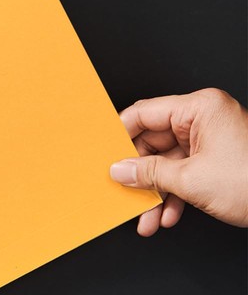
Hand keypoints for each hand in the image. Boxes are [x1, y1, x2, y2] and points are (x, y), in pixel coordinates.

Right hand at [110, 88, 247, 235]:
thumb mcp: (193, 180)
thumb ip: (150, 173)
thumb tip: (120, 170)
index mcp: (199, 107)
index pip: (145, 113)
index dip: (121, 134)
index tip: (104, 151)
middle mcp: (205, 118)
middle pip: (155, 141)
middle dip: (141, 173)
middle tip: (123, 190)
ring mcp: (213, 140)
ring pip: (170, 162)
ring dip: (157, 191)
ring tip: (145, 216)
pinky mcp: (219, 160)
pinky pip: (187, 172)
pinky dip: (176, 194)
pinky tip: (167, 215)